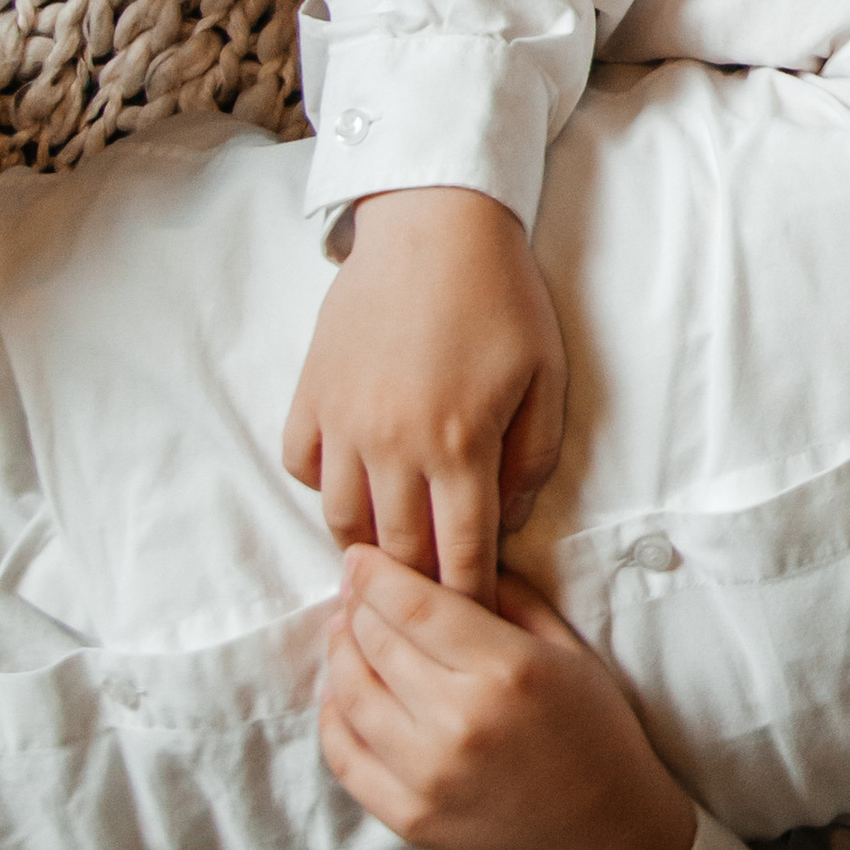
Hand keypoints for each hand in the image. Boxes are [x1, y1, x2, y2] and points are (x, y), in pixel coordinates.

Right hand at [283, 185, 566, 603]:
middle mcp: (393, 445)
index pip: (462, 557)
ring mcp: (343, 421)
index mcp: (460, 446)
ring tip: (389, 556)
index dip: (469, 600)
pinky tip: (354, 486)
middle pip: (396, 554)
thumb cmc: (503, 298)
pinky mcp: (310, 395)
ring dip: (366, 546)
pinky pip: (302, 468)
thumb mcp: (547, 377)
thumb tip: (506, 520)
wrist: (434, 224)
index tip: (474, 624)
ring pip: (339, 521)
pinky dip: (325, 488)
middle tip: (431, 604)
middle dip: (417, 589)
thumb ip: (532, 458)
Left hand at [320, 548, 696, 849]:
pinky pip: (345, 757)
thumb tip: (456, 561)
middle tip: (354, 590)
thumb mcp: (568, 648)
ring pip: (351, 696)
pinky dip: (331, 718)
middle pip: (376, 643)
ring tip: (344, 633)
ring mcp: (429, 775)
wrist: (602, 826)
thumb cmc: (592, 727)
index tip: (359, 556)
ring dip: (340, 655)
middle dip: (356, 607)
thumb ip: (512, 598)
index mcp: (507, 669)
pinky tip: (339, 693)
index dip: (375, 574)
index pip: (414, 606)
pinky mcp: (410, 816)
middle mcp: (461, 721)